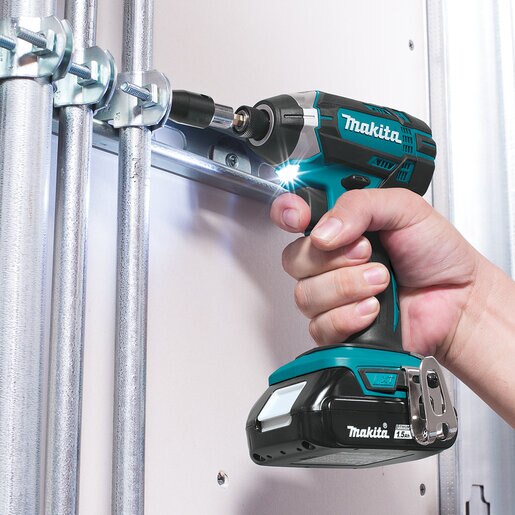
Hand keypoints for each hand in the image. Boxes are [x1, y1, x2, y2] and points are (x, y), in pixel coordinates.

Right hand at [270, 188, 481, 363]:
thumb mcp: (405, 209)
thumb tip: (323, 230)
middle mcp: (330, 260)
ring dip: (347, 287)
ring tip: (380, 282)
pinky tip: (372, 309)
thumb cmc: (436, 254)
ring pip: (305, 294)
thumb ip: (360, 206)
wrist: (458, 301)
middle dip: (334, 258)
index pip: (292, 215)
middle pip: (294, 259)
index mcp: (340, 226)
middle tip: (368, 253)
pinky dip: (349, 316)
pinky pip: (320, 325)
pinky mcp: (338, 327)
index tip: (299, 217)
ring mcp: (332, 295)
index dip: (286, 214)